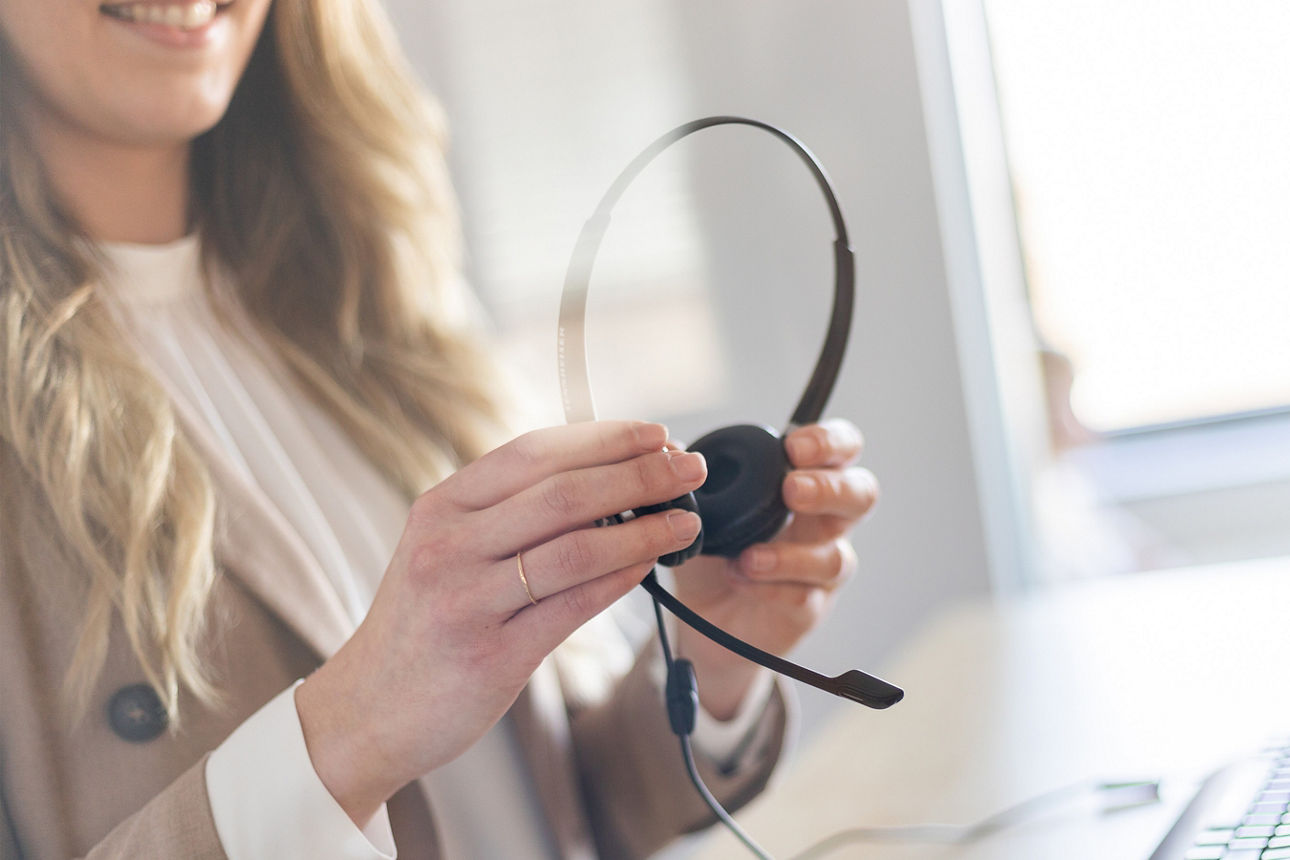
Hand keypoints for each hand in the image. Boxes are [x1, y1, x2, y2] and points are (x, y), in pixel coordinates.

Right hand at [295, 420, 706, 825]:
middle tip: (688, 469)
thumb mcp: (443, 549)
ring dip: (644, 529)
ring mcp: (467, 600)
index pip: (534, 452)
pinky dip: (620, 578)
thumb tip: (602, 479)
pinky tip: (650, 565)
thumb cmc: (421, 623)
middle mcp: (448, 545)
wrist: (367, 710)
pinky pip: (573, 606)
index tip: (655, 435)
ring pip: (576, 547)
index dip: (604, 439)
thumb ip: (505, 513)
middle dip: (638, 475)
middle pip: (563, 493)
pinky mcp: (492, 656)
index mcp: (440, 507)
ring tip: (686, 520)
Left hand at [671, 419, 877, 718]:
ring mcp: (822, 569)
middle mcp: (825, 523)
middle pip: (862, 495)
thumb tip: (675, 447)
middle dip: (829, 488)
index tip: (793, 447)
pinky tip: (739, 577)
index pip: (842, 450)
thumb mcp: (702, 507)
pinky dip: (769, 587)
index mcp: (806, 483)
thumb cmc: (714, 550)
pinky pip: (802, 598)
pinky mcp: (808, 609)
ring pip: (835, 558)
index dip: (829, 443)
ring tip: (747, 556)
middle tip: (791, 489)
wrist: (702, 618)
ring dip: (789, 555)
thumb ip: (698, 476)